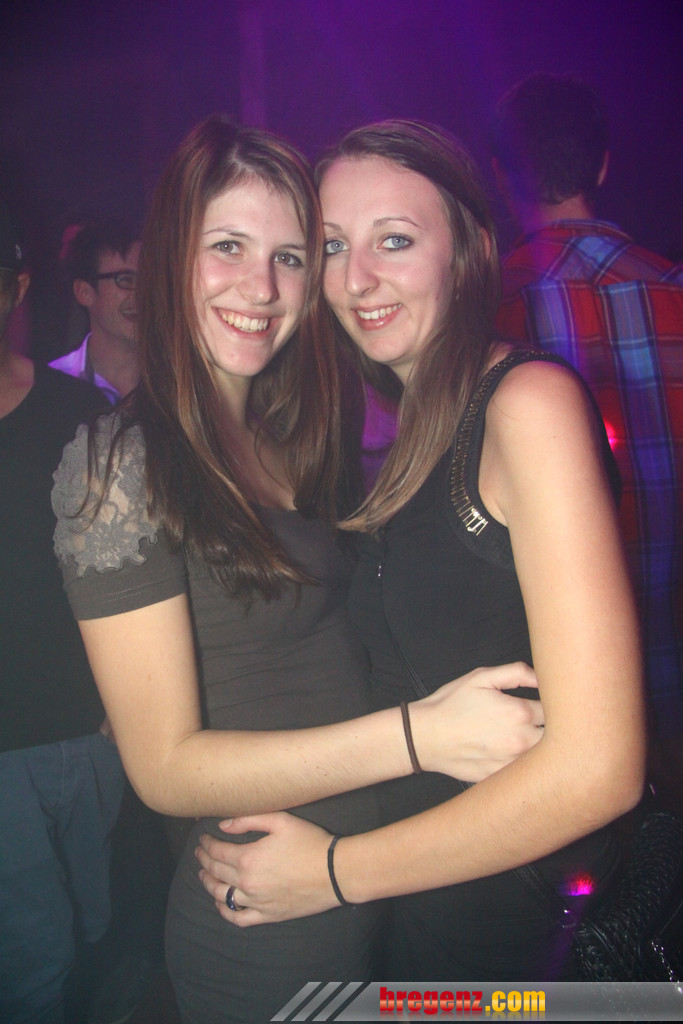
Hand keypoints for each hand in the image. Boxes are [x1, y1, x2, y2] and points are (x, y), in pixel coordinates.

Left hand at [196, 812, 335, 925]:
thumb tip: (223, 826)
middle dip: (204, 860)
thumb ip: (248, 820)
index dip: (206, 844)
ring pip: (221, 896)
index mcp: (248, 858)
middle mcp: (247, 883)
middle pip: (215, 872)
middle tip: (199, 853)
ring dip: (208, 884)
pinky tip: (220, 903)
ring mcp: (256, 902)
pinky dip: (224, 911)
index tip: (202, 838)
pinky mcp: (267, 915)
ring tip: (204, 875)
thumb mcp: (281, 820)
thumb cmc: (309, 842)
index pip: (217, 851)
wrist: (335, 872)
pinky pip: (238, 918)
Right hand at [410, 662, 542, 780]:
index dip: (554, 705)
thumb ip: (516, 672)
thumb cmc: (452, 704)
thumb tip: (543, 677)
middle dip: (555, 728)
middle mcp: (521, 741)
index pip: (555, 710)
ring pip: (544, 758)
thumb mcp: (481, 677)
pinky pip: (525, 774)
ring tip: (528, 737)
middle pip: (557, 737)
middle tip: (544, 721)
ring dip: (543, 749)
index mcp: (519, 712)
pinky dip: (526, 765)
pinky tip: (514, 754)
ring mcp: (512, 763)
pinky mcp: (502, 778)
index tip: (548, 703)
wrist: (424, 737)